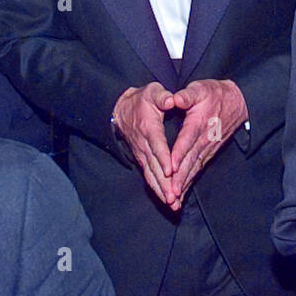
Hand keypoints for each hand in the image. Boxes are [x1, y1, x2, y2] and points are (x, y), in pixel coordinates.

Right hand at [113, 83, 176, 207]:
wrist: (121, 110)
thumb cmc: (142, 100)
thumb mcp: (152, 92)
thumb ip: (162, 96)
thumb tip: (170, 100)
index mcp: (149, 128)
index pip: (157, 145)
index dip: (163, 158)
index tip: (170, 171)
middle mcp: (144, 145)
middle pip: (154, 166)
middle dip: (164, 183)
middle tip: (173, 197)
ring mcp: (142, 154)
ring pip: (151, 175)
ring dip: (161, 190)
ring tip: (172, 204)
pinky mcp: (142, 160)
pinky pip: (149, 176)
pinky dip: (157, 189)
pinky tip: (166, 200)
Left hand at [165, 79, 248, 206]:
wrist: (238, 102)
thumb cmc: (215, 94)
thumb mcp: (201, 88)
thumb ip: (188, 95)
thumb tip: (175, 98)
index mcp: (198, 123)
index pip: (187, 141)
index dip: (179, 154)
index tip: (170, 168)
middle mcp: (204, 140)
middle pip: (190, 161)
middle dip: (180, 178)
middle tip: (170, 194)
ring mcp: (207, 148)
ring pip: (194, 169)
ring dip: (184, 184)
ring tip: (174, 200)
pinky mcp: (209, 153)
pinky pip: (197, 169)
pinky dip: (189, 182)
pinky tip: (181, 193)